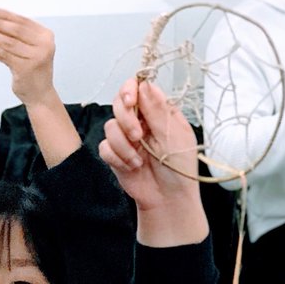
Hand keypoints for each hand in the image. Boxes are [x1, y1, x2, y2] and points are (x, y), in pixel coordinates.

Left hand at [0, 8, 55, 105]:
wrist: (40, 93)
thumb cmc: (33, 68)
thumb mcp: (32, 47)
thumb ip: (19, 35)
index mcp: (46, 36)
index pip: (23, 21)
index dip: (6, 15)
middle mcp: (44, 45)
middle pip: (15, 30)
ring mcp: (35, 57)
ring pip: (8, 42)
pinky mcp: (25, 69)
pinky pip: (4, 55)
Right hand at [100, 78, 201, 212]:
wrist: (168, 199)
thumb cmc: (179, 168)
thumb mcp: (174, 136)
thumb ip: (157, 110)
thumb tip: (145, 84)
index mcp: (158, 112)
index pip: (139, 87)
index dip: (130, 89)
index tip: (130, 100)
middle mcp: (141, 121)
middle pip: (119, 102)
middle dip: (125, 119)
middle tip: (138, 135)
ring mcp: (126, 137)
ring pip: (110, 126)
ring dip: (123, 145)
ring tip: (139, 160)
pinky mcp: (115, 154)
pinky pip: (105, 147)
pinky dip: (118, 158)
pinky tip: (132, 167)